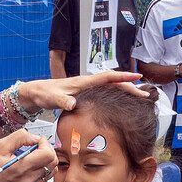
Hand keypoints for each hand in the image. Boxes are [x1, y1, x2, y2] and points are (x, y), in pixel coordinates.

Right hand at [0, 129, 57, 181]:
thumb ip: (19, 138)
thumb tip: (34, 137)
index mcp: (21, 167)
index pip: (48, 154)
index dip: (45, 144)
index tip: (36, 141)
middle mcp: (29, 180)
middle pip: (53, 162)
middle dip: (47, 151)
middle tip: (36, 147)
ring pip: (50, 171)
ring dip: (44, 161)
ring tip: (31, 157)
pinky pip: (42, 179)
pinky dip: (39, 171)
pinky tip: (26, 169)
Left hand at [16, 70, 145, 112]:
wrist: (36, 92)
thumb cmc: (43, 94)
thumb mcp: (52, 99)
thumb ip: (61, 101)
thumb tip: (72, 104)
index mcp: (83, 82)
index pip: (107, 77)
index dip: (122, 77)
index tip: (137, 77)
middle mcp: (87, 83)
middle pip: (113, 82)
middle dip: (130, 86)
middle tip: (145, 95)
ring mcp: (86, 88)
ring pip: (110, 86)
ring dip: (125, 90)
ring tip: (140, 96)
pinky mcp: (84, 93)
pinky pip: (105, 91)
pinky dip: (116, 93)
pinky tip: (121, 100)